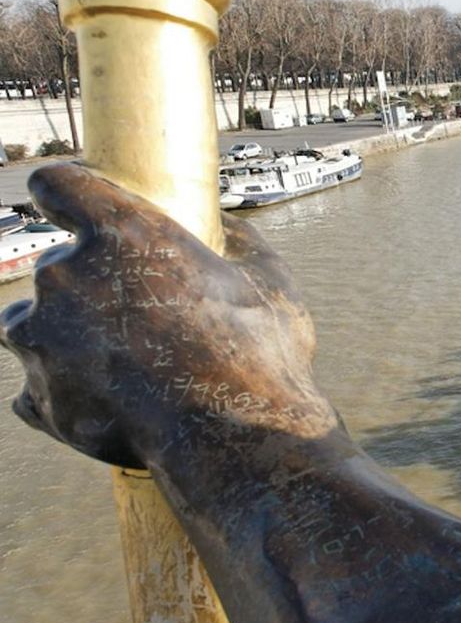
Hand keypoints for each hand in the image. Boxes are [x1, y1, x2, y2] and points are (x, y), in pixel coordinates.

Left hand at [0, 164, 337, 469]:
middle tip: (135, 313)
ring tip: (115, 362)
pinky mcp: (41, 398)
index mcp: (120, 232)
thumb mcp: (271, 280)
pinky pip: (34, 389)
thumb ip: (240, 242)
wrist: (237, 439)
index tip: (72, 206)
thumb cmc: (260, 352)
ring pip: (28, 325)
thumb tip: (227, 226)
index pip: (57, 184)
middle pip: (53, 265)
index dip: (64, 194)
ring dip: (60, 335)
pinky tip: (107, 400)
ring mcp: (43, 340)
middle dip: (86, 285)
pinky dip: (62, 391)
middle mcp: (66, 277)